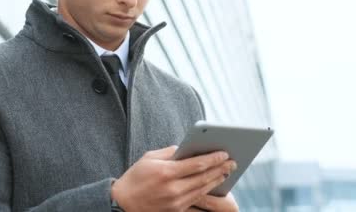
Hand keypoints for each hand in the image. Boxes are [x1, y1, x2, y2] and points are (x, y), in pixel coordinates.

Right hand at [111, 145, 236, 211]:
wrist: (123, 203)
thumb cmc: (135, 177)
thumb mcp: (150, 158)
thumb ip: (170, 152)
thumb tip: (188, 149)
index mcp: (166, 172)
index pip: (197, 164)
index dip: (213, 158)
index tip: (224, 153)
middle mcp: (173, 188)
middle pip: (204, 178)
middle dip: (220, 169)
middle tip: (233, 162)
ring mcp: (176, 202)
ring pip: (203, 189)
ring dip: (217, 180)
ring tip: (227, 172)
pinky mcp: (176, 210)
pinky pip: (196, 199)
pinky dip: (207, 190)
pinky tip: (213, 184)